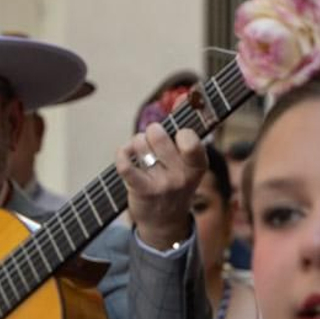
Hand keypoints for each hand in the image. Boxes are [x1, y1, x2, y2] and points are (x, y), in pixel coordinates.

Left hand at [117, 122, 206, 249]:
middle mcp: (183, 175)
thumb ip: (185, 129)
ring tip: (141, 153)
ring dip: (136, 144)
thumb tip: (185, 96)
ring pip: (139, 144)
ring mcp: (163, 184)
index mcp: (198, 164)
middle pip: (158, 134)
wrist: (164, 222)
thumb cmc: (174, 181)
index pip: (188, 136)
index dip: (178, 129)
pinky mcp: (143, 190)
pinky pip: (125, 164)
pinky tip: (123, 155)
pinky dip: (121, 154)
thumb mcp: (187, 161)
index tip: (176, 133)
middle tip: (152, 140)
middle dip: (151, 132)